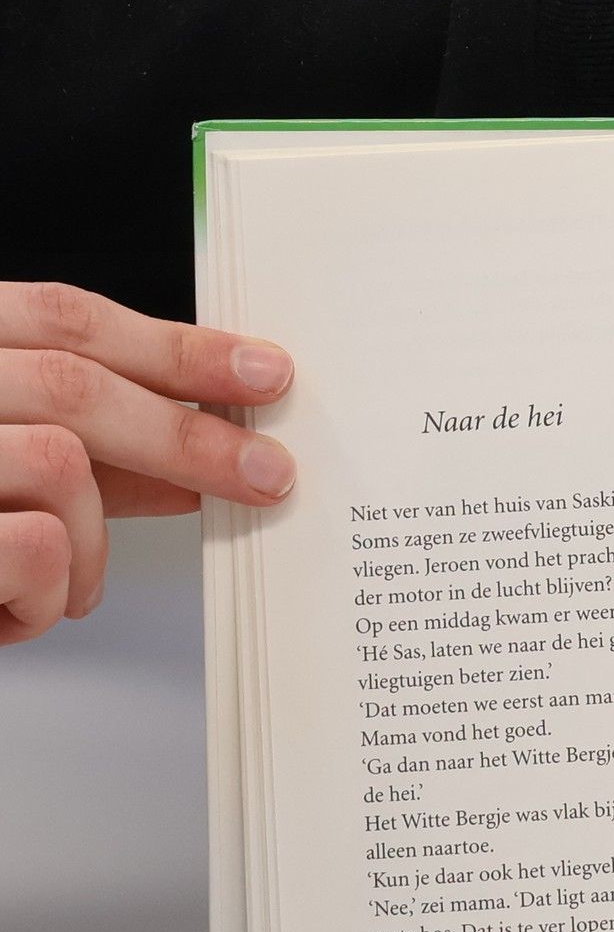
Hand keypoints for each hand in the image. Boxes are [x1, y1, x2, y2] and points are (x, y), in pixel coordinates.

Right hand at [0, 281, 295, 645]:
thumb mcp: (2, 474)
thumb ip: (89, 453)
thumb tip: (203, 456)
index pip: (61, 318)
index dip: (173, 346)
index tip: (264, 373)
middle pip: (73, 382)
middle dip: (188, 434)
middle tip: (268, 476)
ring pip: (58, 462)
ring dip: (93, 542)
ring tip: (68, 586)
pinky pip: (32, 545)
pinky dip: (48, 593)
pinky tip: (17, 613)